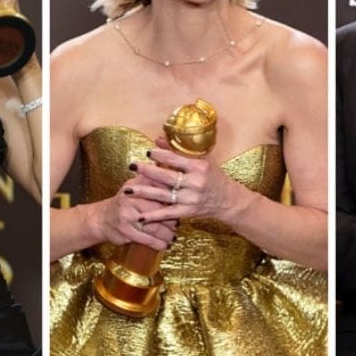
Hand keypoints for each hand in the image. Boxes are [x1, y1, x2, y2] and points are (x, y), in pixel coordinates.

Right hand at [90, 175, 175, 251]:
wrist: (101, 219)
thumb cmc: (123, 203)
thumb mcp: (134, 186)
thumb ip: (151, 179)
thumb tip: (172, 172)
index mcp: (135, 185)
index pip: (159, 189)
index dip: (173, 198)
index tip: (183, 204)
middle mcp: (131, 198)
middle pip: (159, 209)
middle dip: (172, 218)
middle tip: (179, 223)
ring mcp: (127, 215)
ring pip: (155, 226)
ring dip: (167, 233)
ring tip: (173, 236)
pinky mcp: (126, 231)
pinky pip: (146, 238)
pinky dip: (158, 243)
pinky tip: (165, 245)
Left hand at [129, 138, 244, 223]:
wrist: (227, 200)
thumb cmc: (213, 176)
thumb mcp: (201, 160)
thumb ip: (178, 150)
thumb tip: (157, 140)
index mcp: (199, 167)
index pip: (176, 159)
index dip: (160, 155)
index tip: (147, 152)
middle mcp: (195, 183)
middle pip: (166, 177)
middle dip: (147, 171)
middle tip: (132, 165)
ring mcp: (191, 199)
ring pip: (163, 195)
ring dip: (144, 192)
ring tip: (128, 189)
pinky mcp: (188, 212)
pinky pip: (168, 214)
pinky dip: (153, 215)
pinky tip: (140, 216)